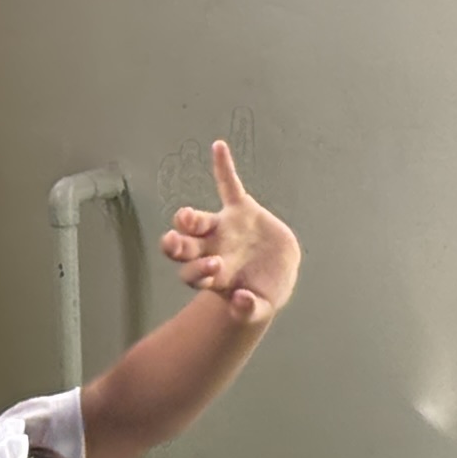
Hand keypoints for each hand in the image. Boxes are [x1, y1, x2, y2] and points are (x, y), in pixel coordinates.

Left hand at [158, 139, 300, 326]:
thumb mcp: (259, 308)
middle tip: (178, 244)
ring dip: (189, 218)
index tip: (215, 269)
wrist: (278, 275)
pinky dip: (224, 167)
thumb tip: (239, 301)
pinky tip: (218, 147)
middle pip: (184, 247)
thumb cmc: (260, 294)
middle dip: (178, 245)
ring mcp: (223, 229)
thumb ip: (249, 310)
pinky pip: (229, 185)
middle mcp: (210, 250)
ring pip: (198, 221)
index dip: (198, 271)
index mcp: (212, 275)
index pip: (192, 274)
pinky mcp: (241, 211)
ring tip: (186, 217)